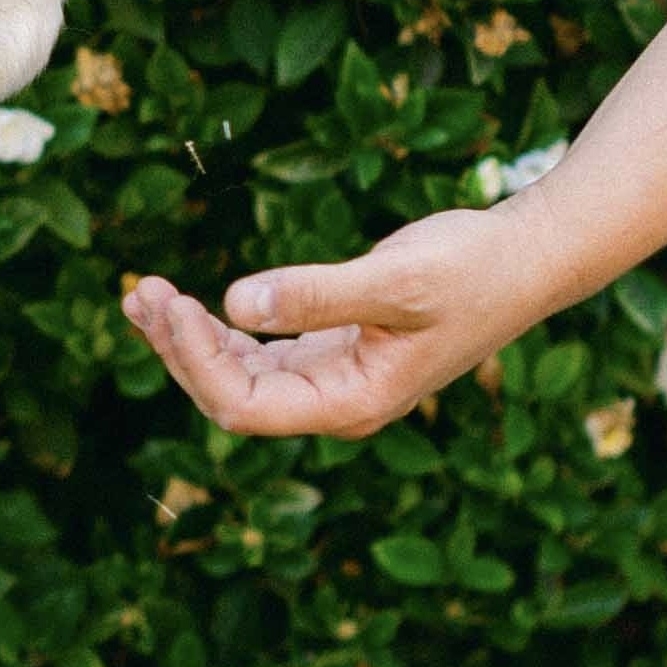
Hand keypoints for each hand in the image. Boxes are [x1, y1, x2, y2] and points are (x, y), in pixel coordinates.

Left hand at [119, 206, 561, 437]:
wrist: (523, 260)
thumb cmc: (472, 269)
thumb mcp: (395, 278)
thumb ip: (317, 293)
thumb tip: (236, 300)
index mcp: (353, 404)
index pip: (245, 406)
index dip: (197, 362)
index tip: (172, 303)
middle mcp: (336, 404)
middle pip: (230, 397)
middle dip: (180, 349)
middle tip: (143, 292)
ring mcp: (331, 382)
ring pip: (238, 376)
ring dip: (188, 340)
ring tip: (143, 295)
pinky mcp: (330, 352)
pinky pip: (257, 354)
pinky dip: (217, 330)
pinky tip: (183, 303)